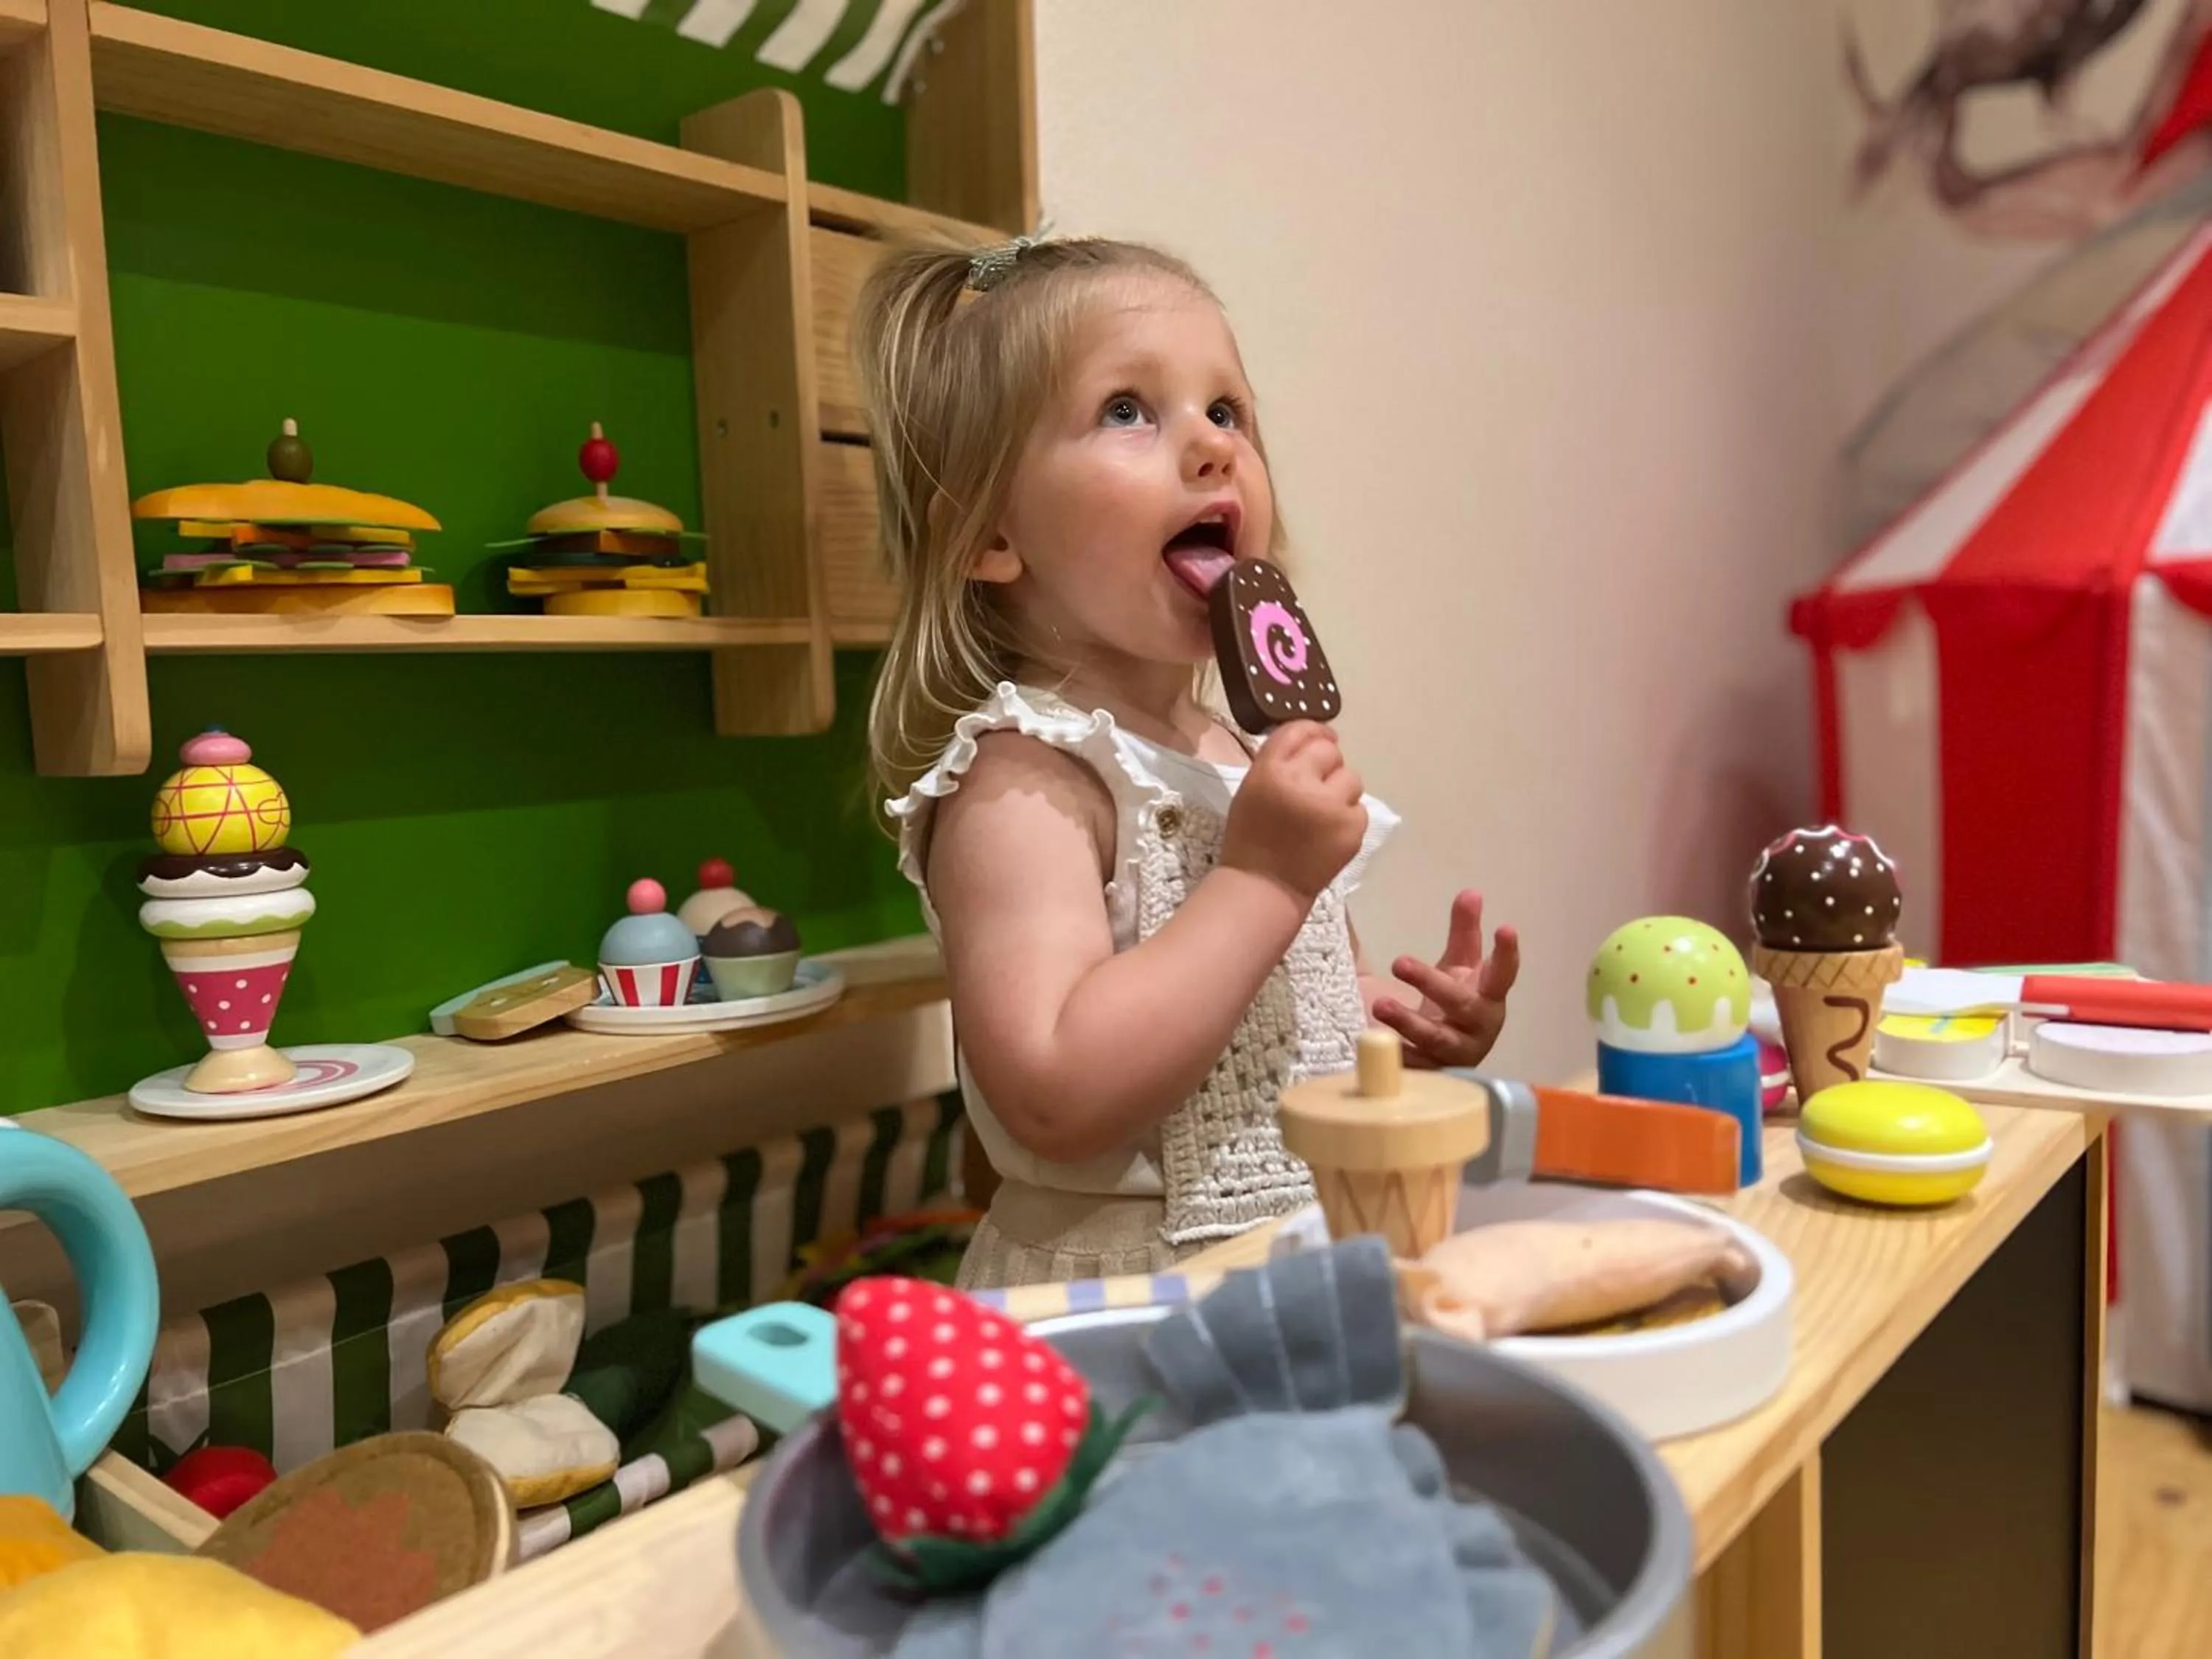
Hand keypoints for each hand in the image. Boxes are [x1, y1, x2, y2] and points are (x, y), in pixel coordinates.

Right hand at [1218, 721, 1367, 902]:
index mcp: (1271, 770)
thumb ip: (1280, 760)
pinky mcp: (1351, 829)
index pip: (1299, 730)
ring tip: (1322, 811)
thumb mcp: (1253, 788)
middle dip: (1326, 764)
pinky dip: (1347, 817)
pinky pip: (1359, 808)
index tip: (1321, 738)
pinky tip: (1328, 832)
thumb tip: (1317, 739)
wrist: (1264, 886)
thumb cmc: (1252, 837)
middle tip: (1316, 786)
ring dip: (1340, 789)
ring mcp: (1331, 806)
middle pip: (1329, 750)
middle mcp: (1302, 782)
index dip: (1314, 730)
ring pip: (1351, 777)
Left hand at [1373, 890, 1518, 1067]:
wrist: (1444, 1056)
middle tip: (1399, 962)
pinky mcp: (1432, 1074)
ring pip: (1435, 1037)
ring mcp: (1455, 1053)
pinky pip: (1414, 1065)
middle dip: (1431, 982)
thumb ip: (1465, 932)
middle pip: (1460, 1003)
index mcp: (1489, 996)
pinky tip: (1377, 1043)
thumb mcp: (1459, 966)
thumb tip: (1471, 891)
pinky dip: (1397, 1055)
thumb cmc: (1454, 1004)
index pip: (1503, 973)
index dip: (1507, 953)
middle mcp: (1478, 1025)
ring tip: (1379, 1004)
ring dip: (1407, 1020)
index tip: (1506, 928)